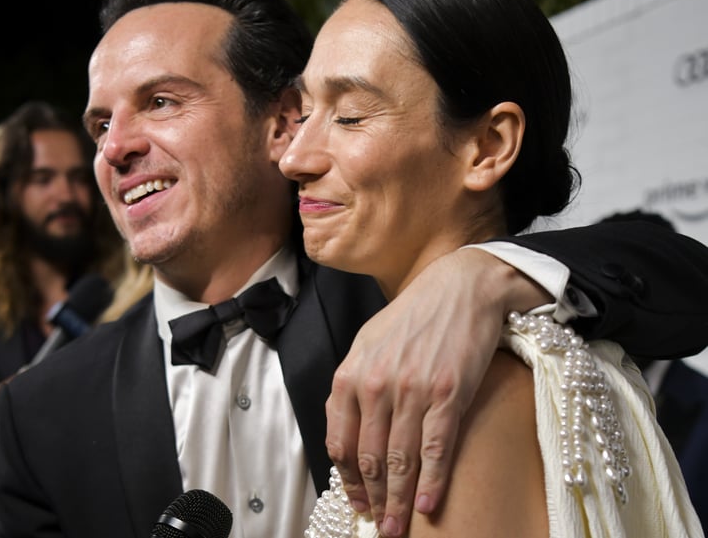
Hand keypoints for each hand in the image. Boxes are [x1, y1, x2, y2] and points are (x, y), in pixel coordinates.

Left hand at [325, 247, 551, 536]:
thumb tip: (345, 428)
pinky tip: (429, 505)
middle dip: (372, 499)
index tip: (356, 501)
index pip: (341, 441)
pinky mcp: (447, 393)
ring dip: (398, 501)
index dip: (347, 479)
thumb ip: (352, 384)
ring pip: (399, 459)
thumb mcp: (368, 342)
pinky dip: (431, 481)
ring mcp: (412, 390)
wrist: (460, 287)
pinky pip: (435, 447)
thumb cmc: (413, 316)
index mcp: (352, 373)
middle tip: (378, 527)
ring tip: (397, 528)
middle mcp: (377, 385)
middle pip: (369, 458)